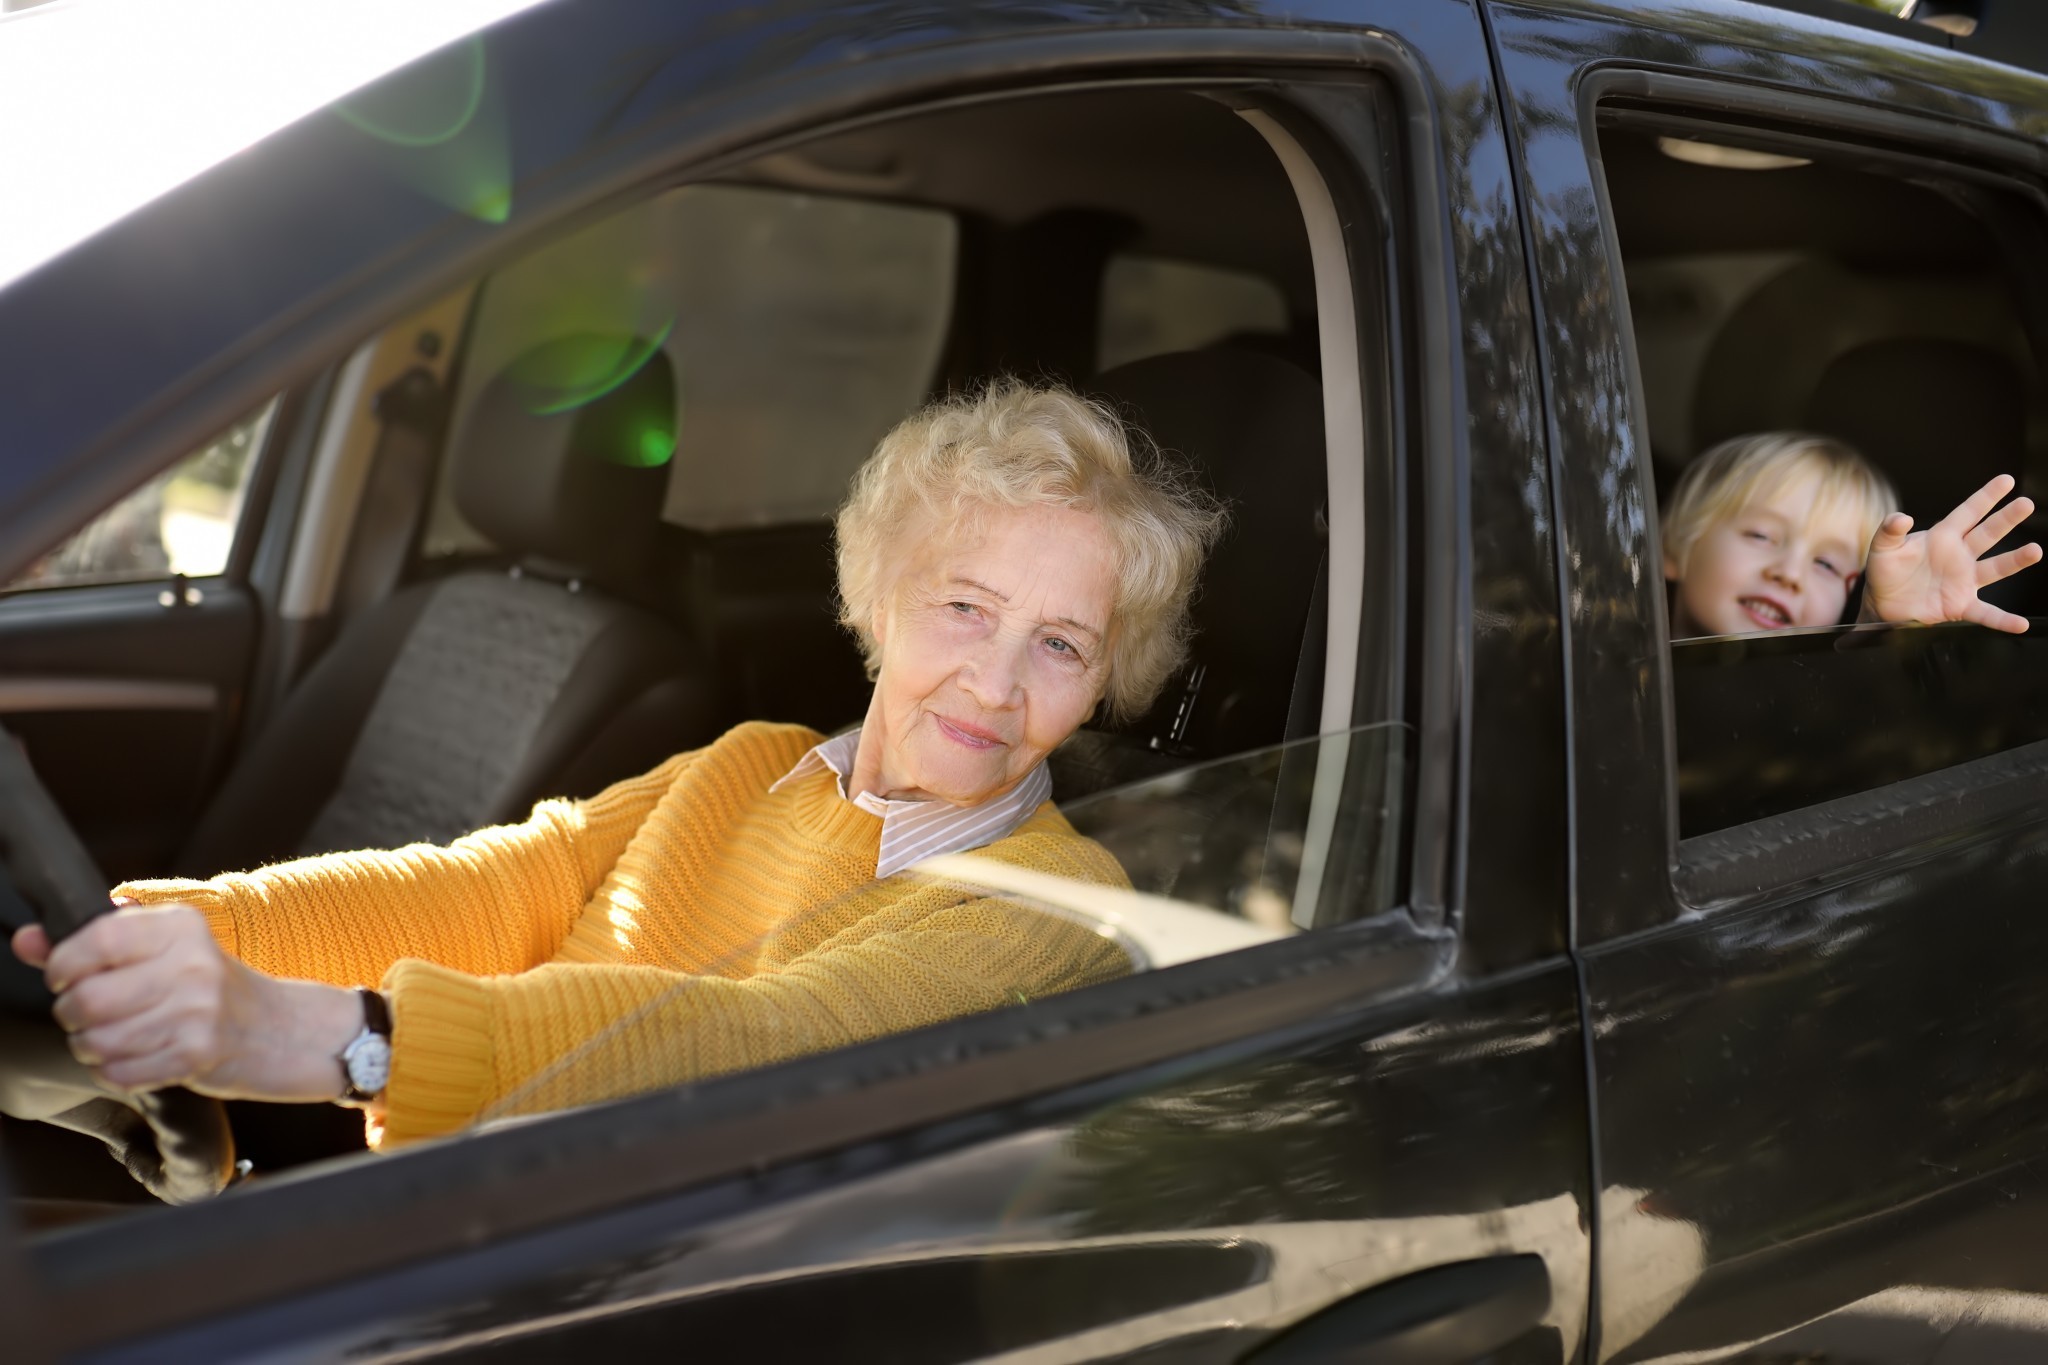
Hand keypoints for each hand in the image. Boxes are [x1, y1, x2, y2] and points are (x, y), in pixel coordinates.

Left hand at [10, 905, 362, 1101]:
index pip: (93, 941)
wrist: (285, 1030)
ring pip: (97, 1040)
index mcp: (181, 927)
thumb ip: (94, 944)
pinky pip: (119, 1072)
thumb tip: (28, 940)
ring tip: (115, 1039)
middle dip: (72, 1015)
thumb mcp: (167, 951)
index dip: (63, 967)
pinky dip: (115, 1072)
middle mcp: (191, 964)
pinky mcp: (196, 1054)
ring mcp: (196, 1011)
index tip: (68, 978)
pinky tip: (136, 1059)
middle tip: (90, 1015)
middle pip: (87, 998)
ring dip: (91, 1048)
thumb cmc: (219, 989)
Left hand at [1860, 474, 2040, 632]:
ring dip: (2015, 561)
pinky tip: (2020, 624)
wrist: (1882, 603)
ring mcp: (1964, 580)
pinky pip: (1986, 613)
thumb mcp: (1882, 548)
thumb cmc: (1886, 570)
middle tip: (2027, 504)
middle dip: (2007, 519)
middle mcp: (1960, 555)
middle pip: (1988, 534)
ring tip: (2035, 551)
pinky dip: (2002, 620)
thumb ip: (1889, 531)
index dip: (1986, 496)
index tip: (2006, 480)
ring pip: (1996, 568)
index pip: (1968, 512)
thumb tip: (1900, 518)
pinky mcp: (1961, 605)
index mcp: (1943, 536)